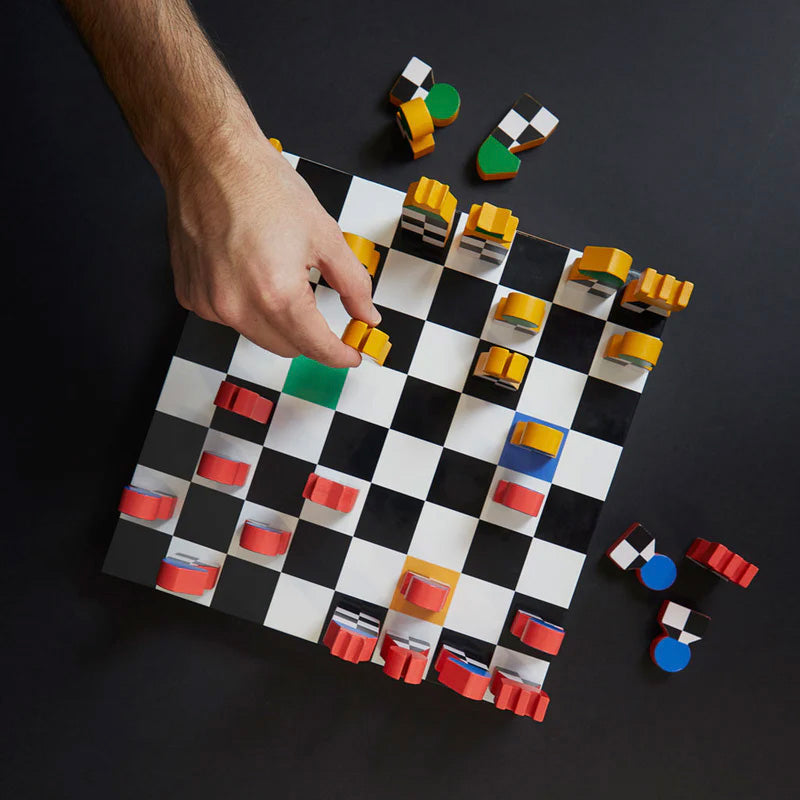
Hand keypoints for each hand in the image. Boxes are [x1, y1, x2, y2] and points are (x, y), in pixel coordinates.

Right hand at [164, 125, 380, 367]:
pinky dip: (246, 306)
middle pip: (287, 348)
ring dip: (277, 321)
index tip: (351, 354)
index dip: (339, 354)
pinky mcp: (190, 295)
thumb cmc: (264, 187)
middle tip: (322, 312)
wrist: (209, 159)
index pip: (315, 346)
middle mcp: (237, 306)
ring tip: (280, 275)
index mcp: (276, 294)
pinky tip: (248, 271)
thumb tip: (368, 316)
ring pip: (258, 335)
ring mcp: (210, 304)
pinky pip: (229, 317)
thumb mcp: (326, 235)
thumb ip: (353, 284)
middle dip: (310, 337)